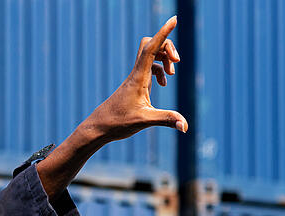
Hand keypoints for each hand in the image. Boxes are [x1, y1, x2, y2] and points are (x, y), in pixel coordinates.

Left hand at [83, 15, 187, 142]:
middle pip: (150, 45)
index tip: (174, 19)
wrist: (99, 127)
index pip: (151, 48)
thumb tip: (186, 127)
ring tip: (171, 74)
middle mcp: (136, 74)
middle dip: (167, 47)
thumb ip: (166, 120)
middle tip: (176, 62)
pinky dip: (159, 69)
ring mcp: (135, 78)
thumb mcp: (145, 121)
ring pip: (150, 55)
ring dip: (164, 58)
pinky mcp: (135, 84)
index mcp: (138, 78)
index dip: (163, 33)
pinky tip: (163, 83)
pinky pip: (149, 66)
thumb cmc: (118, 123)